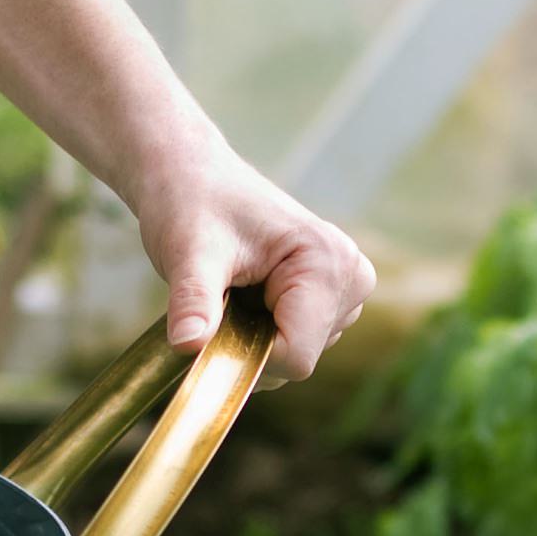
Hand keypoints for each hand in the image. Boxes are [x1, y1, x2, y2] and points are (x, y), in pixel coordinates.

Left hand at [129, 139, 375, 383]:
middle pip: (300, 358)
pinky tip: (246, 296)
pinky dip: (262, 334)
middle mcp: (350, 277)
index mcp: (328, 261)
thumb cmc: (192, 202)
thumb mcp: (188, 251)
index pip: (298, 355)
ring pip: (297, 355)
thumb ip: (194, 301)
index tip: (211, 325)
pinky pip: (296, 345)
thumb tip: (186, 346)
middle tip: (222, 295)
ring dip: (255, 338)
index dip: (248, 355)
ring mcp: (345, 291)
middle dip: (252, 343)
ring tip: (235, 289)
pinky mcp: (331, 300)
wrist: (194, 177)